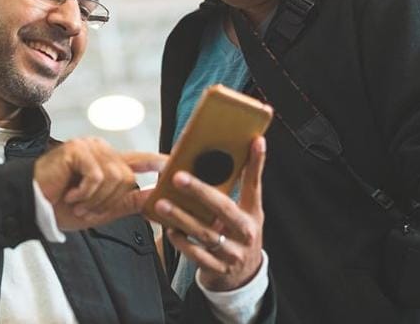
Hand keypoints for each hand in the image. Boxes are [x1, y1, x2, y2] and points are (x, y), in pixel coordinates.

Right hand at [34, 137, 165, 229]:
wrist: (33, 207)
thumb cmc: (61, 207)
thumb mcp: (100, 209)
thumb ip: (127, 201)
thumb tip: (154, 196)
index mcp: (107, 162)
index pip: (138, 159)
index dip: (157, 160)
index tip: (174, 161)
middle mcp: (100, 150)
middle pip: (126, 177)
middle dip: (108, 200)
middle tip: (86, 209)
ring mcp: (89, 147)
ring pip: (114, 177)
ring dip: (95, 198)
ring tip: (77, 202)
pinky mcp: (78, 149)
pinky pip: (97, 176)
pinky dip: (85, 192)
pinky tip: (71, 194)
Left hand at [149, 136, 265, 290]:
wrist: (243, 277)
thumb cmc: (238, 237)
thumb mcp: (244, 215)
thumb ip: (235, 192)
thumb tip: (220, 160)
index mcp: (252, 214)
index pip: (255, 185)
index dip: (257, 163)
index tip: (255, 142)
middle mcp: (245, 233)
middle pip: (223, 208)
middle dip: (200, 191)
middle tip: (178, 178)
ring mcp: (232, 252)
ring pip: (205, 233)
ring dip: (182, 217)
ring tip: (162, 204)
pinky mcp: (218, 268)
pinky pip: (196, 254)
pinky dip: (181, 242)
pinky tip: (170, 231)